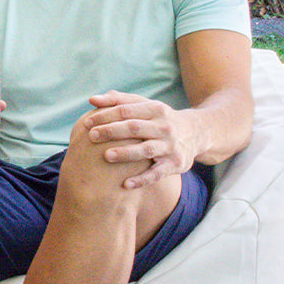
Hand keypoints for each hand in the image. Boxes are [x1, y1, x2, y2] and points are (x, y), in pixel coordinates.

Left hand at [83, 90, 197, 188]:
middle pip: (134, 128)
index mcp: (155, 109)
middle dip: (112, 131)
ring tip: (106, 156)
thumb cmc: (159, 119)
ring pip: (146, 149)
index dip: (106, 116)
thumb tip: (92, 99)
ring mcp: (170, 146)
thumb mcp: (145, 105)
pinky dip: (142, 179)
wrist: (196, 133)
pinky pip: (157, 173)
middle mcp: (164, 127)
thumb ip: (119, 100)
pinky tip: (125, 184)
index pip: (126, 110)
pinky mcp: (176, 164)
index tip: (87, 122)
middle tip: (92, 136)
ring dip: (126, 153)